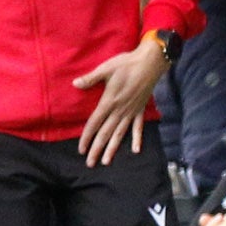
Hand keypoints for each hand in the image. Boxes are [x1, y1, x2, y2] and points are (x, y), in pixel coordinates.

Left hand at [73, 33, 167, 165]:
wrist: (151, 62)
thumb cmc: (126, 64)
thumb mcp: (106, 69)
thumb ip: (90, 79)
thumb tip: (75, 84)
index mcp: (109, 102)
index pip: (94, 124)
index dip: (86, 137)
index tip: (81, 150)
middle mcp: (120, 110)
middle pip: (106, 133)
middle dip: (97, 149)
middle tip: (90, 163)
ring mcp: (131, 111)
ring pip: (120, 134)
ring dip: (113, 148)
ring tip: (106, 161)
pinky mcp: (141, 109)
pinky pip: (138, 127)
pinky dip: (136, 138)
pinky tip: (135, 150)